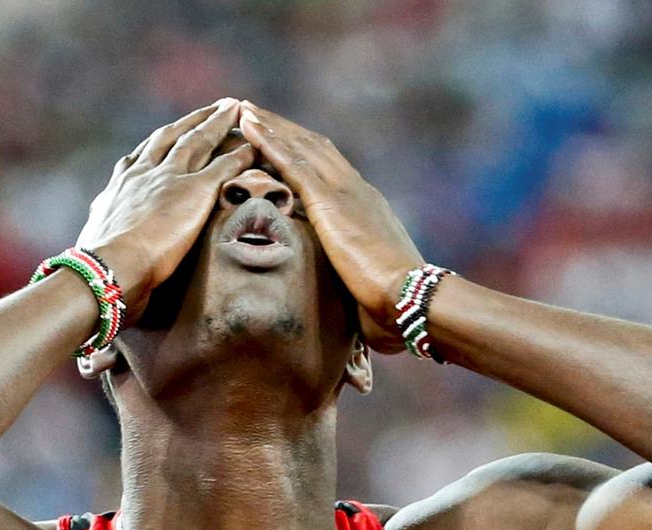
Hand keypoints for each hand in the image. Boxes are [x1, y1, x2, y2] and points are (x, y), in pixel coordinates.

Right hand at [77, 98, 254, 325]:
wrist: (110, 266)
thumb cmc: (101, 263)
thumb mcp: (98, 234)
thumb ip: (105, 224)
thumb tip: (96, 227)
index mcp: (123, 184)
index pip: (146, 152)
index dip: (164, 138)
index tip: (176, 127)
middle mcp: (146, 172)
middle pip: (175, 135)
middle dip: (197, 119)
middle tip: (217, 106)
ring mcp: (170, 178)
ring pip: (199, 141)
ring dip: (219, 123)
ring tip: (238, 108)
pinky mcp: (195, 190)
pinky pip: (224, 166)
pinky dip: (240, 155)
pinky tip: (254, 147)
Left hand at [235, 102, 424, 351]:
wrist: (409, 295)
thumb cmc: (393, 298)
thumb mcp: (368, 272)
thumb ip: (353, 264)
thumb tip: (343, 279)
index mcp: (365, 204)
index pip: (328, 167)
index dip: (302, 148)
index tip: (280, 136)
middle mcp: (355, 189)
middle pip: (313, 147)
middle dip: (283, 128)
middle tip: (253, 111)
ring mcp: (344, 192)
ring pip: (300, 147)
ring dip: (270, 126)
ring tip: (242, 110)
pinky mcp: (330, 202)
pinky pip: (293, 164)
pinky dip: (270, 142)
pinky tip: (249, 128)